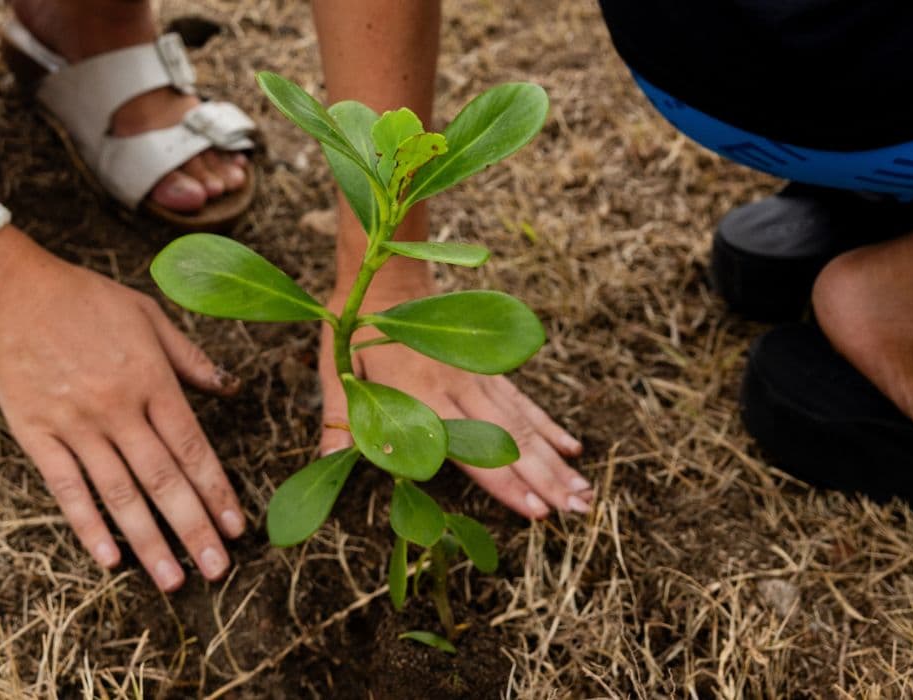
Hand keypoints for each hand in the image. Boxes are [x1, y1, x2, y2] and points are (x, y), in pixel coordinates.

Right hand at [0, 241, 244, 590]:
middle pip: (163, 480)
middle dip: (194, 528)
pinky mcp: (38, 435)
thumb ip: (190, 358)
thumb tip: (231, 387)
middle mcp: (118, 409)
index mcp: (151, 379)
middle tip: (218, 570)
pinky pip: (67, 489)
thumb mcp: (148, 314)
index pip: (192, 448)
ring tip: (173, 580)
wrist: (12, 291)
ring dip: (149, 541)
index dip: (217, 491)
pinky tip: (109, 559)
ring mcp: (76, 426)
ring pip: (120, 494)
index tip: (236, 528)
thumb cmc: (84, 298)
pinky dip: (88, 526)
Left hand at [318, 263, 591, 518]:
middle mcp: (457, 386)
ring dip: (556, 460)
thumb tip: (328, 457)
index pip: (469, 447)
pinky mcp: (488, 367)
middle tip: (578, 510)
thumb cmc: (354, 329)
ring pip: (524, 423)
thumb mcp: (335, 369)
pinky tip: (572, 448)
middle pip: (510, 440)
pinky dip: (548, 425)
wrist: (387, 278)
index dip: (503, 482)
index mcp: (420, 394)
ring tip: (584, 491)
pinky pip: (523, 400)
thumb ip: (338, 416)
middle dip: (546, 478)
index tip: (534, 510)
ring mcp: (478, 376)